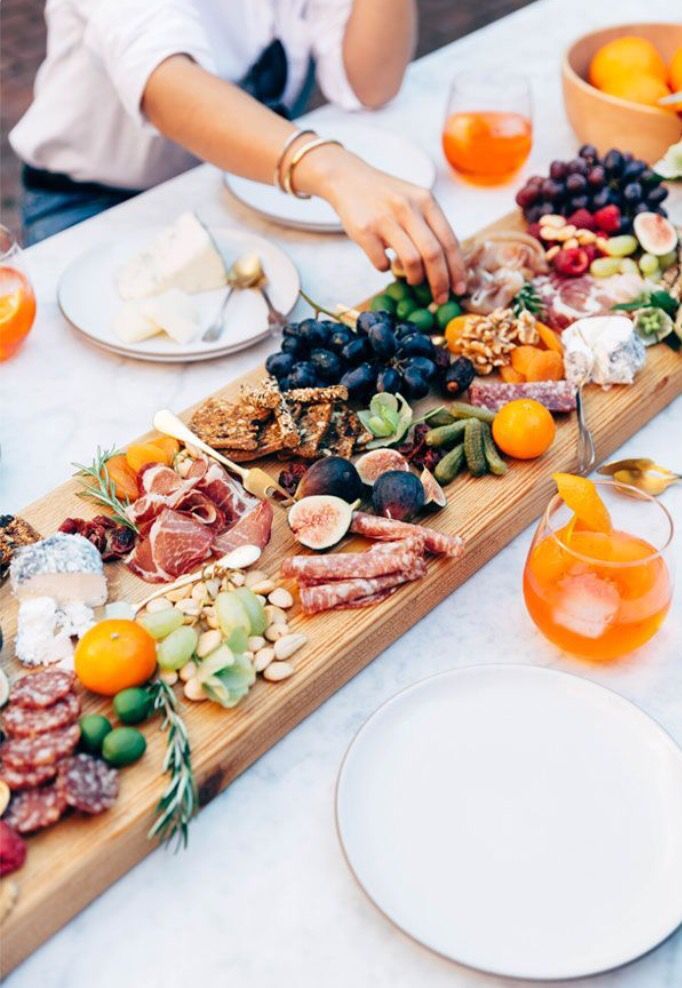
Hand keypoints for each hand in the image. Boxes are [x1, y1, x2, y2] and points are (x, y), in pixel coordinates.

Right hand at [296, 147, 466, 303]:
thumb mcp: (414, 201)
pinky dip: (385, 269)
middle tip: (440, 298)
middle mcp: (408, 208)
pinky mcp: (365, 230)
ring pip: (411, 260)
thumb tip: (445, 266)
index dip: (457, 270)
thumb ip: (429, 226)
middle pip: (433, 254)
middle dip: (440, 282)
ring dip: (415, 278)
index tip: (459, 290)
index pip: (449, 241)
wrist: (348, 179)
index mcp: (426, 201)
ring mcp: (386, 219)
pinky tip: (385, 263)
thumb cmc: (385, 197)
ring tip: (413, 280)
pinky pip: (381, 262)